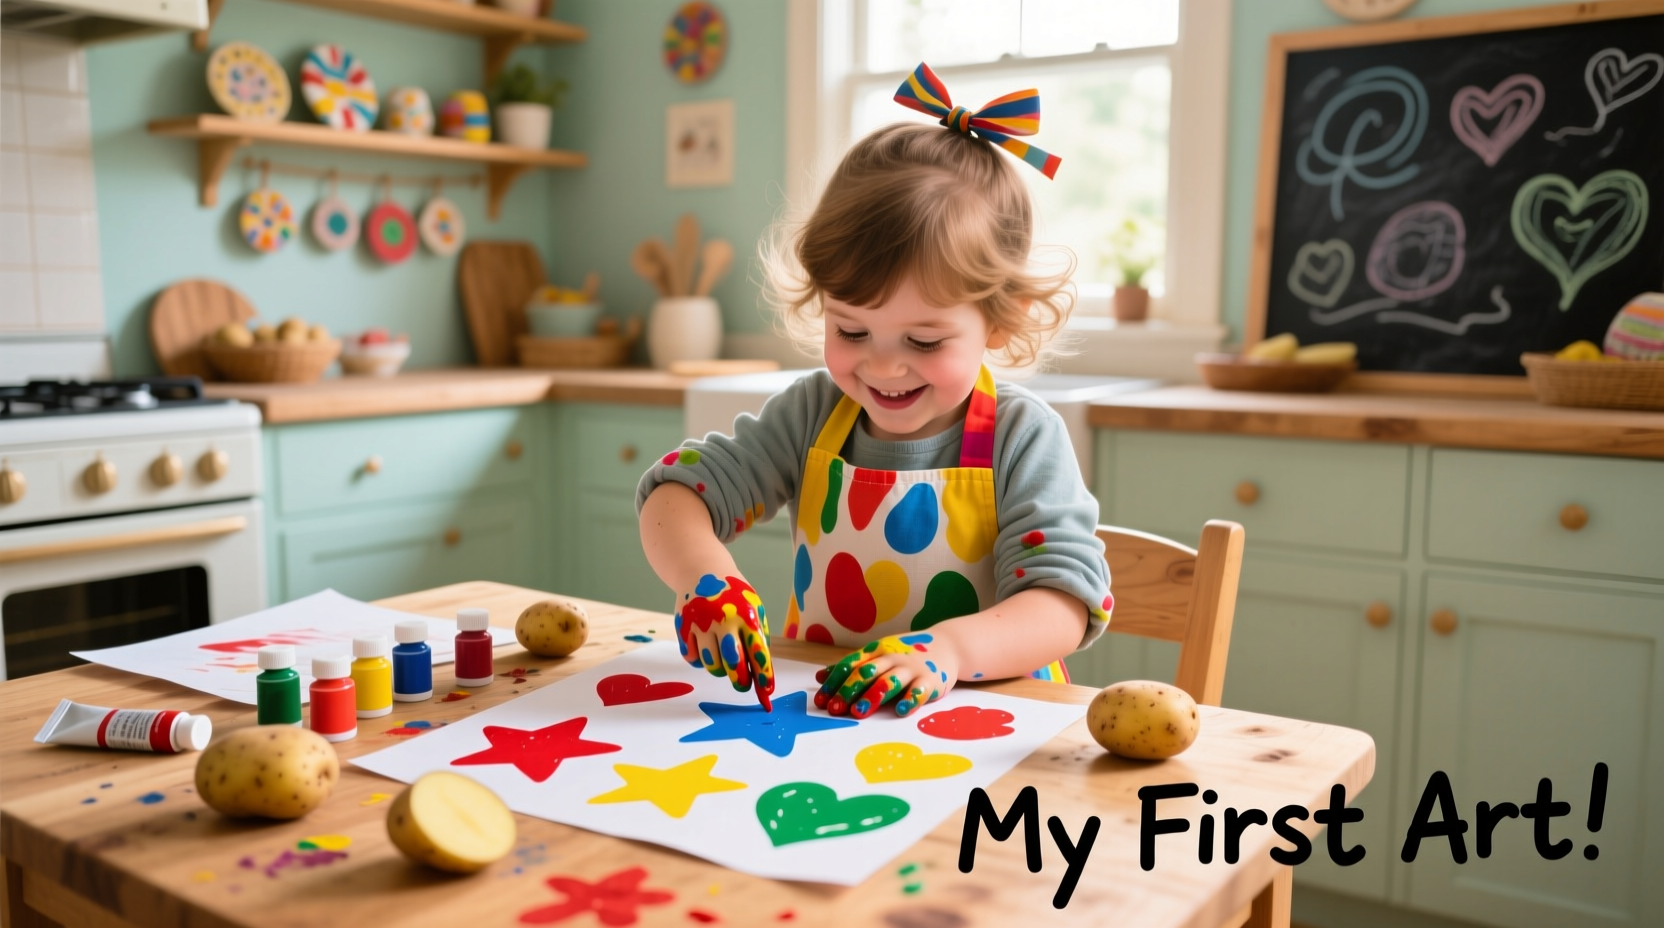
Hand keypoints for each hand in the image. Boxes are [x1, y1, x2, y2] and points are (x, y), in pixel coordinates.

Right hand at [675, 574, 774, 709]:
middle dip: (740, 681)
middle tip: (741, 684)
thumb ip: (758, 639)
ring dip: (718, 670)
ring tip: (722, 661)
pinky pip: (691, 658)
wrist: (702, 570)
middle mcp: (725, 619)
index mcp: (748, 615)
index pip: (758, 652)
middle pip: (733, 664)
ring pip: (711, 665)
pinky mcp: (683, 626)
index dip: (763, 676)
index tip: (767, 691)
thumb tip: (761, 677)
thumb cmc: (734, 597)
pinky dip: (698, 659)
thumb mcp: (753, 609)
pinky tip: (704, 647)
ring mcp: (702, 623)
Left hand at [814, 633, 952, 718]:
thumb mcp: (877, 655)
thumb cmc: (906, 654)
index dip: (834, 683)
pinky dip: (909, 701)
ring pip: (890, 681)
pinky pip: (919, 691)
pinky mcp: (930, 680)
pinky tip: (900, 712)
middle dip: (849, 691)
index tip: (821, 701)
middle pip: (867, 673)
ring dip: (873, 697)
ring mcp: (911, 668)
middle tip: (835, 709)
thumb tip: (819, 677)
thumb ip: (851, 667)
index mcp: (875, 651)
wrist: (948, 645)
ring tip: (859, 713)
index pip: (850, 666)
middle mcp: (892, 657)